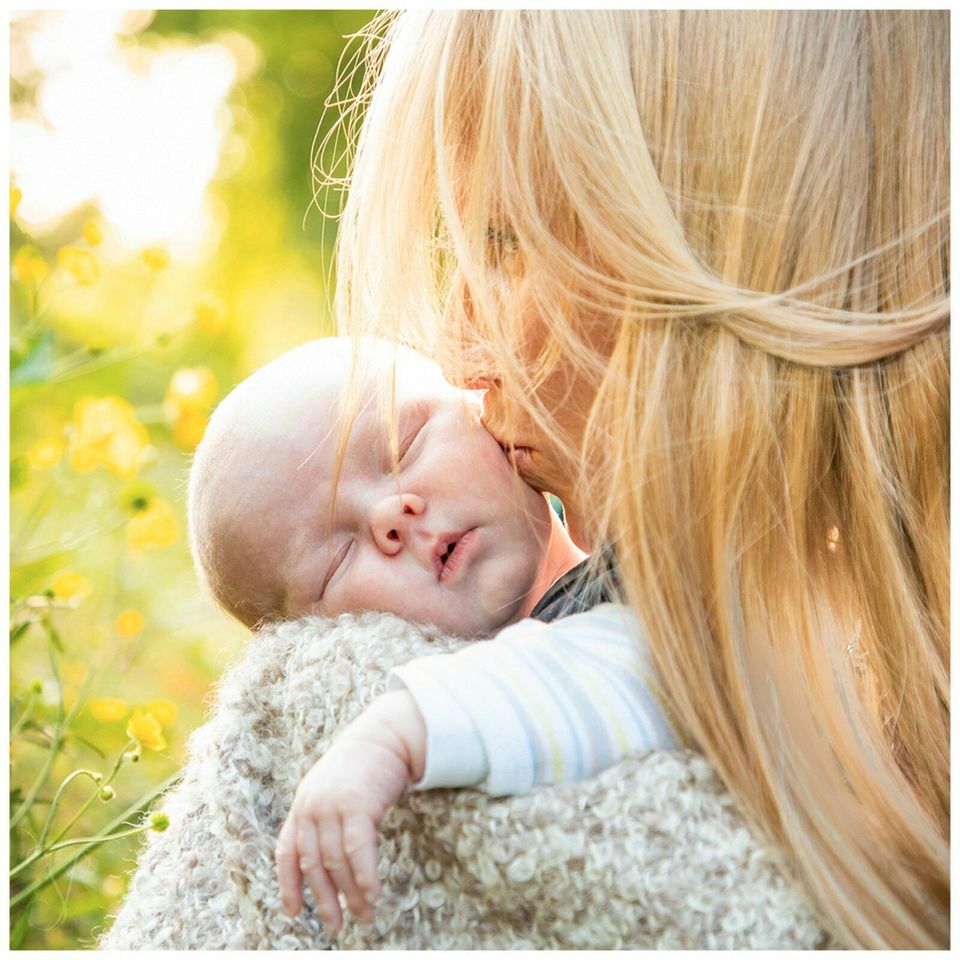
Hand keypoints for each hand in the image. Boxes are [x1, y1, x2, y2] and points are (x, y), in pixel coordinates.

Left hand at [275, 691, 425, 931]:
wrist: (385, 734)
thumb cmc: (364, 764)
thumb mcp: (332, 788)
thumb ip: (324, 816)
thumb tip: (327, 857)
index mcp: (302, 805)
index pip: (287, 852)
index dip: (288, 884)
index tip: (294, 912)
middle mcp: (311, 807)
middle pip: (313, 864)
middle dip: (325, 899)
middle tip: (336, 925)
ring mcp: (332, 806)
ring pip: (336, 862)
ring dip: (351, 894)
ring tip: (364, 916)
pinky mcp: (357, 805)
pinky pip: (358, 851)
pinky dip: (365, 877)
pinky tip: (373, 895)